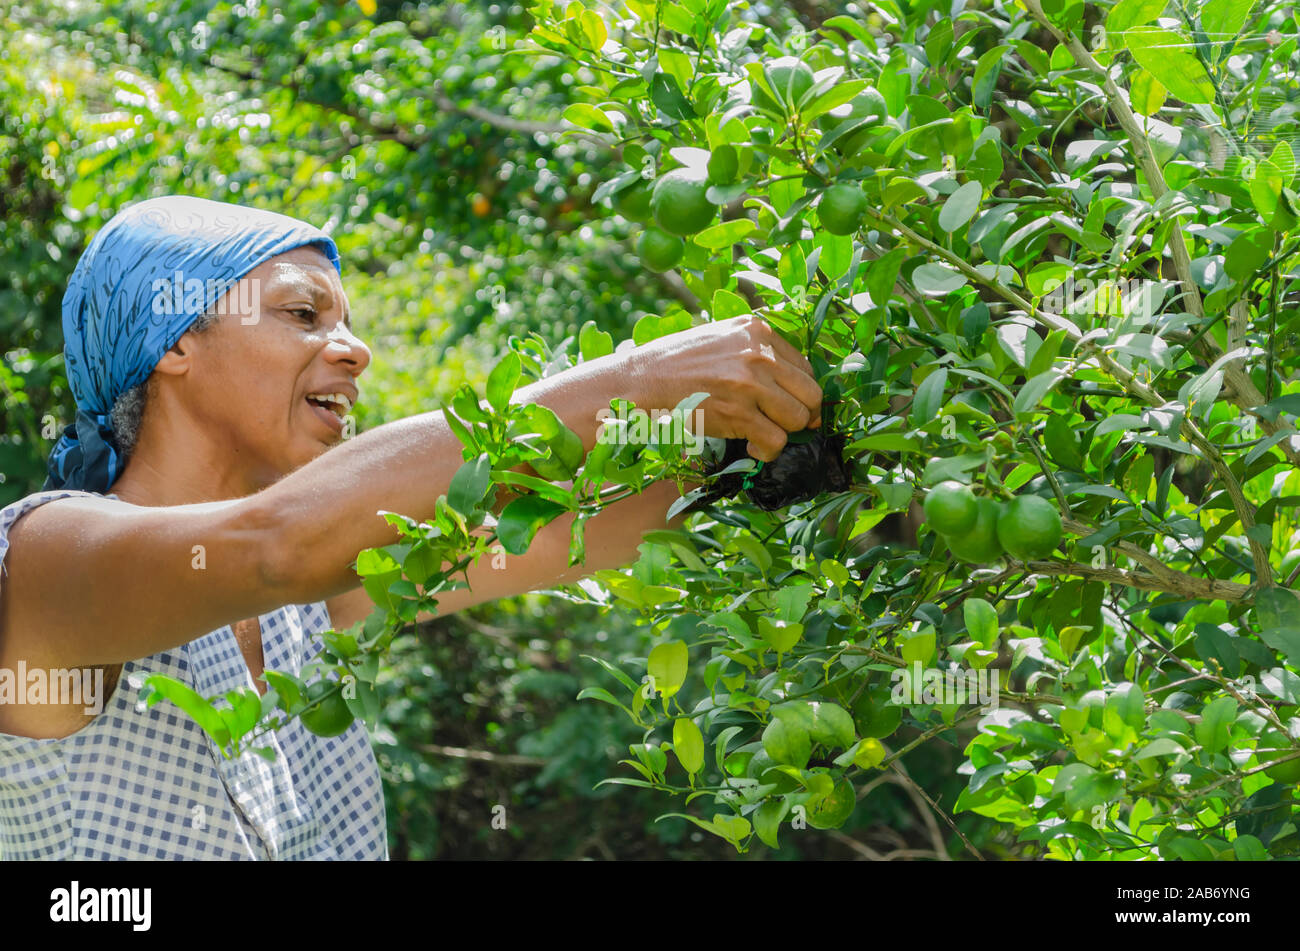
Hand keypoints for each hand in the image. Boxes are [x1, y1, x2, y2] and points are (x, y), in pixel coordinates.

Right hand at [628, 315, 822, 461]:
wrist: (644, 379)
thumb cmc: (678, 361)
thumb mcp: (722, 336)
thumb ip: (754, 347)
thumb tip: (787, 377)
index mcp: (758, 330)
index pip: (805, 367)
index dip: (801, 392)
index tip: (791, 405)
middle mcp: (760, 353)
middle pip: (810, 393)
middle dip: (802, 415)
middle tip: (786, 425)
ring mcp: (751, 384)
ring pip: (797, 419)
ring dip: (783, 434)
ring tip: (761, 435)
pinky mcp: (739, 414)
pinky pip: (775, 441)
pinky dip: (767, 452)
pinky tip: (751, 447)